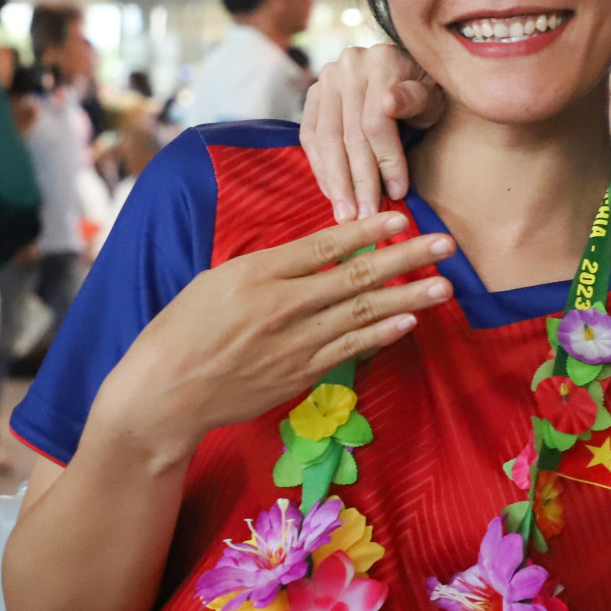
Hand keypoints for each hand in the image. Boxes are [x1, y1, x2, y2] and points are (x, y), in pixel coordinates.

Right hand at [89, 211, 454, 464]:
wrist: (165, 393)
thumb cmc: (183, 330)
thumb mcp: (216, 281)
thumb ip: (267, 267)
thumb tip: (313, 254)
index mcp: (256, 274)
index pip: (323, 246)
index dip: (366, 231)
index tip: (400, 216)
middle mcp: (280, 307)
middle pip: (355, 277)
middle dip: (405, 258)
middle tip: (445, 245)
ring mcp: (293, 344)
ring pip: (362, 315)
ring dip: (408, 298)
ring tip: (444, 285)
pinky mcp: (299, 374)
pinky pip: (350, 350)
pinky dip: (382, 335)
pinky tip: (410, 322)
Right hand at [299, 44, 444, 222]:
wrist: (408, 74)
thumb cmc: (426, 92)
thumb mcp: (434, 96)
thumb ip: (415, 99)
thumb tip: (388, 102)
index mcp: (381, 60)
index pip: (376, 121)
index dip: (386, 161)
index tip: (397, 194)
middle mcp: (348, 65)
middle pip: (348, 133)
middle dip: (358, 180)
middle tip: (365, 217)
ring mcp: (327, 79)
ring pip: (325, 139)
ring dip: (335, 182)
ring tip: (347, 215)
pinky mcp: (313, 96)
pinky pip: (310, 138)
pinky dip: (321, 169)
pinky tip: (333, 195)